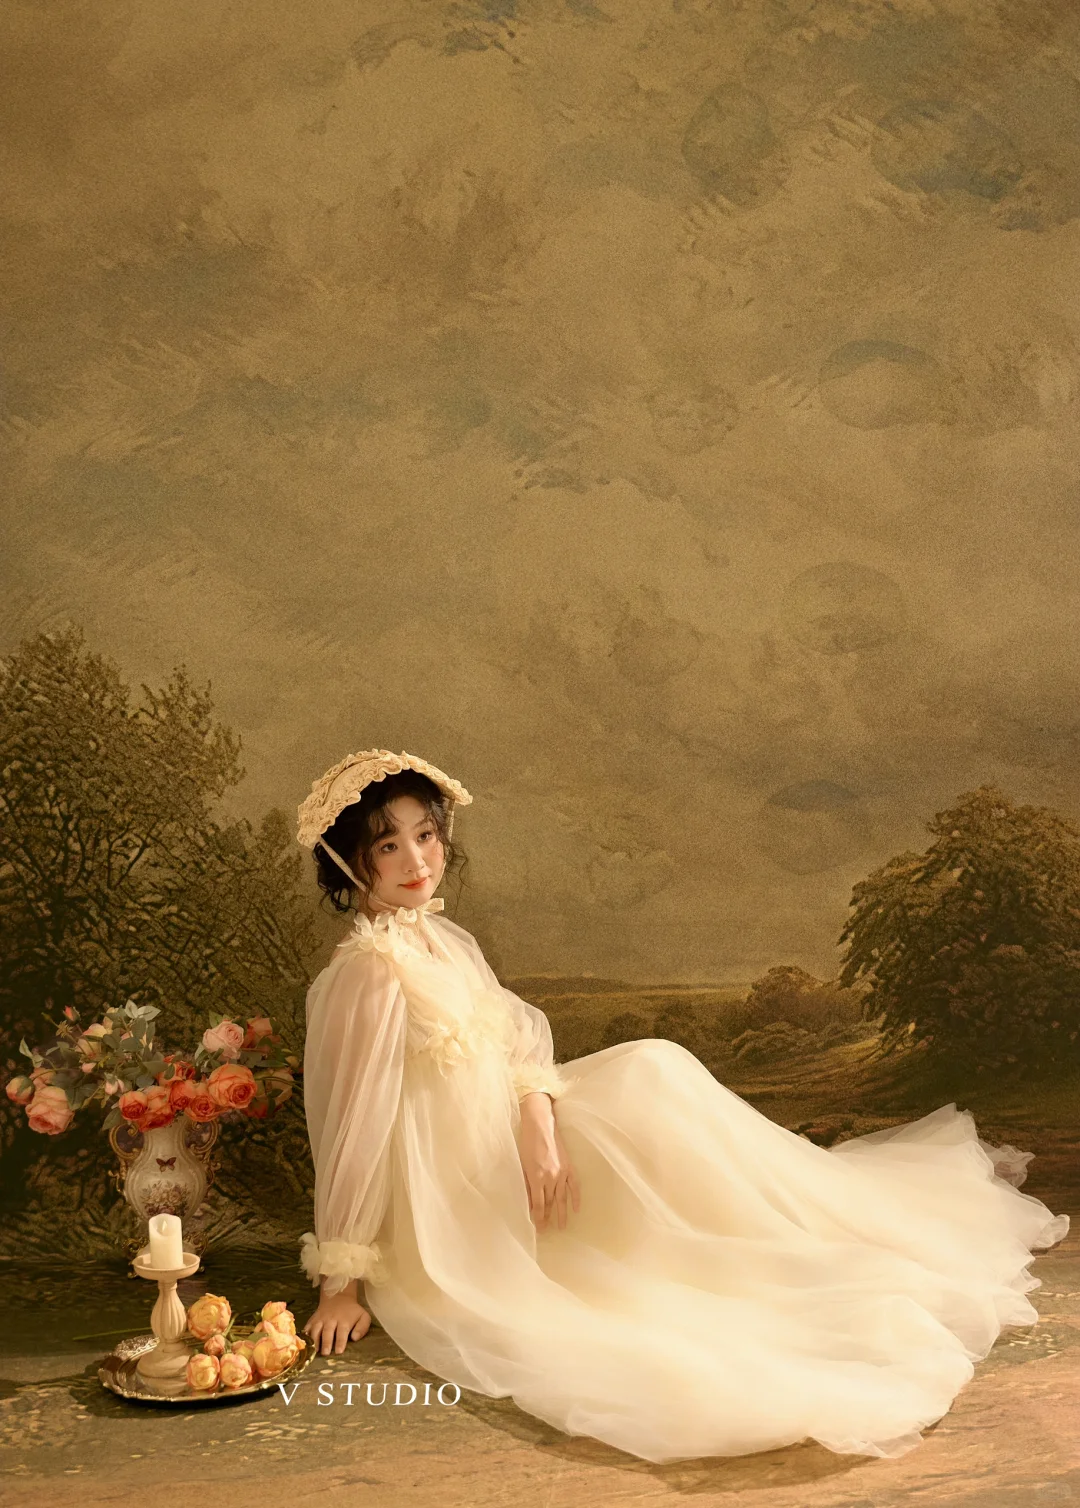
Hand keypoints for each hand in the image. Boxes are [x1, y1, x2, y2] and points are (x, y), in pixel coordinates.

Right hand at [303, 1280, 371, 1355]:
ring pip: (316, 1329)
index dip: (340, 1342)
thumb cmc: (352, 1312)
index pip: (342, 1332)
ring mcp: (320, 1319)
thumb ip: (362, 1328)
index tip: (339, 1351)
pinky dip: (305, 1335)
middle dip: (326, 1342)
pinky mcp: (313, 1320)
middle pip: (328, 1331)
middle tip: (326, 1353)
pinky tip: (303, 1344)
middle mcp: (331, 1320)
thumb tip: (355, 1338)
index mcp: (344, 1321)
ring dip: (315, 1340)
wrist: (338, 1297)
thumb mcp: (363, 1316)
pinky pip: (307, 1327)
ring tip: (314, 1351)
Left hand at [518, 1095, 580, 1231]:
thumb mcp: (522, 1165)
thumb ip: (526, 1183)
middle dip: (547, 1217)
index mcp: (537, 1177)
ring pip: (562, 1197)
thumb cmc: (526, 1143)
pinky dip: (576, 1198)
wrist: (540, 1125)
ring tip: (562, 1226)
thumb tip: (527, 1200)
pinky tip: (576, 1209)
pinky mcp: (569, 1167)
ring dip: (562, 1213)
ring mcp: (562, 1172)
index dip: (538, 1217)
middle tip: (546, 1231)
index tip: (538, 1228)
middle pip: (549, 1202)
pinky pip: (574, 1186)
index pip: (538, 1204)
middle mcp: (551, 1177)